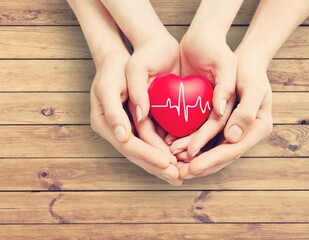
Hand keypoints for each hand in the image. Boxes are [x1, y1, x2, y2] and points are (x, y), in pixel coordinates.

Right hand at [90, 52, 181, 185]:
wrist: (120, 59)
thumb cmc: (113, 69)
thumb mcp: (109, 86)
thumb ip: (113, 111)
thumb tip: (122, 136)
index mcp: (105, 123)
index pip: (128, 145)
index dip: (148, 155)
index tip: (167, 163)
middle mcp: (115, 130)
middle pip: (137, 154)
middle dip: (157, 166)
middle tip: (177, 177)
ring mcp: (126, 129)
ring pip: (144, 152)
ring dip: (161, 165)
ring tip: (179, 175)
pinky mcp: (137, 125)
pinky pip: (150, 143)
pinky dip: (162, 152)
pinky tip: (176, 160)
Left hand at [177, 53, 272, 178]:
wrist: (244, 63)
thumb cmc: (249, 71)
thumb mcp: (252, 86)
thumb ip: (246, 111)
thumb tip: (232, 137)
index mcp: (258, 128)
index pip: (233, 149)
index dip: (212, 160)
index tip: (192, 167)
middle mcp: (246, 133)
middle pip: (222, 156)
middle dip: (200, 166)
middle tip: (178, 174)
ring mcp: (234, 131)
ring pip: (212, 151)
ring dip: (193, 159)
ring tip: (174, 164)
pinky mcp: (222, 126)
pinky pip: (207, 140)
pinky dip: (192, 146)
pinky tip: (176, 150)